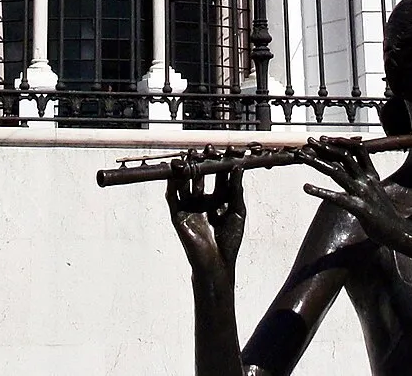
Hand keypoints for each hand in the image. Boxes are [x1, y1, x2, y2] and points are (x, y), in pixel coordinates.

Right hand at [168, 151, 245, 279]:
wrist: (217, 263)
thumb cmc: (229, 241)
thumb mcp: (237, 211)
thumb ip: (236, 189)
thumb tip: (238, 166)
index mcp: (218, 199)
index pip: (219, 176)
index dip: (222, 162)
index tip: (228, 149)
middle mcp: (203, 200)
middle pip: (201, 176)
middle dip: (204, 162)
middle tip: (208, 149)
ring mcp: (189, 207)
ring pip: (185, 183)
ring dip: (187, 168)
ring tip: (191, 154)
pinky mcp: (178, 215)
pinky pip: (173, 197)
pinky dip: (172, 183)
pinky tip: (175, 171)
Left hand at [297, 138, 399, 234]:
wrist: (398, 232)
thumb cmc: (386, 214)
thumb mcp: (377, 191)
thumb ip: (366, 181)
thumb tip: (354, 173)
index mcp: (372, 175)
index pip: (358, 150)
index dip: (341, 142)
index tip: (326, 138)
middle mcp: (366, 180)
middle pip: (344, 156)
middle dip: (325, 147)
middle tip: (309, 141)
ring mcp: (362, 192)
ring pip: (337, 171)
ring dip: (318, 162)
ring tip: (303, 156)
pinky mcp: (358, 208)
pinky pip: (336, 197)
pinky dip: (320, 191)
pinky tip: (306, 187)